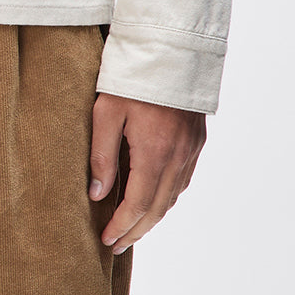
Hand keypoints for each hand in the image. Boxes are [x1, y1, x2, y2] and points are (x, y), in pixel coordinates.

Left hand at [88, 92, 205, 254]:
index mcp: (154, 153)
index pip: (137, 204)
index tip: (106, 240)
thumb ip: (101, 155)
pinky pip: (182, 181)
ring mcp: (191, 150)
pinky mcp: (196, 141)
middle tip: (116, 245)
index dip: (122, 226)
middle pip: (157, 208)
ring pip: (172, 197)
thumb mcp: (106, 112)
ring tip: (132, 228)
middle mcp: (178, 157)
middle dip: (136, 230)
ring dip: (152, 217)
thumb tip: (98, 194)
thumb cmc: (131, 77)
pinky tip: (153, 200)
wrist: (170, 49)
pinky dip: (166, 197)